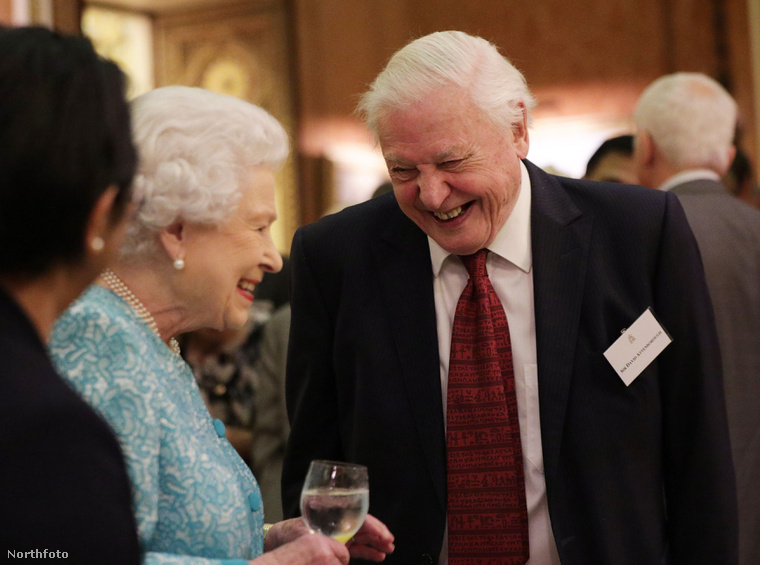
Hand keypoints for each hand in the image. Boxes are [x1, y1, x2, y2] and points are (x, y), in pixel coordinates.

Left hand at [263, 514, 393, 561]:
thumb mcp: (303, 534)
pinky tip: (377, 556)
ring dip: (375, 544)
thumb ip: (321, 542)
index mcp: (331, 516)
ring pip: (361, 538)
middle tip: (390, 544)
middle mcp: (336, 523)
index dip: (373, 526)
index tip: (384, 535)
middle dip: (377, 535)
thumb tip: (341, 553)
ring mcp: (336, 535)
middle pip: (362, 526)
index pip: (358, 518)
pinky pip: (354, 548)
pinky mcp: (333, 546)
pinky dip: (366, 551)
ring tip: (387, 550)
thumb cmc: (286, 533)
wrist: (274, 540)